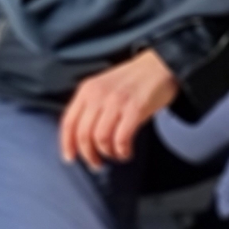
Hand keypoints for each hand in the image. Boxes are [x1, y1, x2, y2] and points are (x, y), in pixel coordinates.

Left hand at [59, 49, 178, 169]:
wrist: (161, 65)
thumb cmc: (135, 78)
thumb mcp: (105, 86)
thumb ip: (92, 105)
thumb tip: (85, 136)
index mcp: (87, 90)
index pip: (68, 122)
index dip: (67, 144)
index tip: (71, 158)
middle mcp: (98, 95)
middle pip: (83, 134)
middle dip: (88, 155)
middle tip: (96, 163)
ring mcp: (116, 102)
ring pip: (101, 138)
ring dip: (107, 153)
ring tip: (116, 155)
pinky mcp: (135, 109)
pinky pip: (121, 138)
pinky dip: (122, 150)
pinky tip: (126, 152)